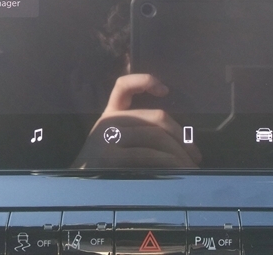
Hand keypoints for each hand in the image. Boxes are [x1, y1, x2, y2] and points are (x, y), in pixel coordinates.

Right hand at [72, 74, 201, 168]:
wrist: (76, 191)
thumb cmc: (102, 168)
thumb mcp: (115, 144)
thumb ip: (138, 133)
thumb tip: (179, 140)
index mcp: (110, 114)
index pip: (123, 85)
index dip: (145, 80)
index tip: (165, 90)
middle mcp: (108, 121)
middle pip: (156, 117)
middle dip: (182, 136)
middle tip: (196, 155)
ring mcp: (108, 137)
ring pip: (157, 137)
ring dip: (180, 154)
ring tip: (191, 167)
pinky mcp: (110, 156)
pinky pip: (148, 155)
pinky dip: (168, 162)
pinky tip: (176, 171)